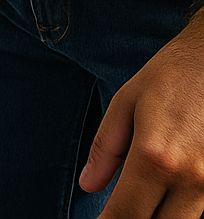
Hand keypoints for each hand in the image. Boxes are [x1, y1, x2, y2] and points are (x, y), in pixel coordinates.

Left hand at [81, 15, 203, 216]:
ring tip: (141, 199)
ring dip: (160, 215)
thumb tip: (88, 185)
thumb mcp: (127, 103)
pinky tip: (166, 195)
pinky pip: (202, 208)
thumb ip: (105, 148)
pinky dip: (183, 208)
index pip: (125, 215)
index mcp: (155, 158)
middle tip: (118, 211)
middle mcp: (190, 178)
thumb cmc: (172, 76)